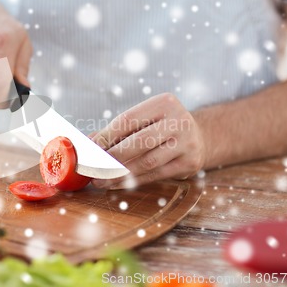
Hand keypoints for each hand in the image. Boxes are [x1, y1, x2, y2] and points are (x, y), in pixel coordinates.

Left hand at [91, 93, 206, 188]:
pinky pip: (155, 175)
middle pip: (138, 142)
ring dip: (120, 174)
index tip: (90, 149)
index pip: (127, 120)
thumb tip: (87, 143)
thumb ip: (117, 129)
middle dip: (111, 158)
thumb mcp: (143, 119)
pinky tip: (117, 184)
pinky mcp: (190, 163)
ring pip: (147, 162)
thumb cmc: (161, 126)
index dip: (106, 136)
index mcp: (164, 103)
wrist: (199, 136)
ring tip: (100, 180)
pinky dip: (133, 181)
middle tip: (93, 169)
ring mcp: (187, 142)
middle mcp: (179, 120)